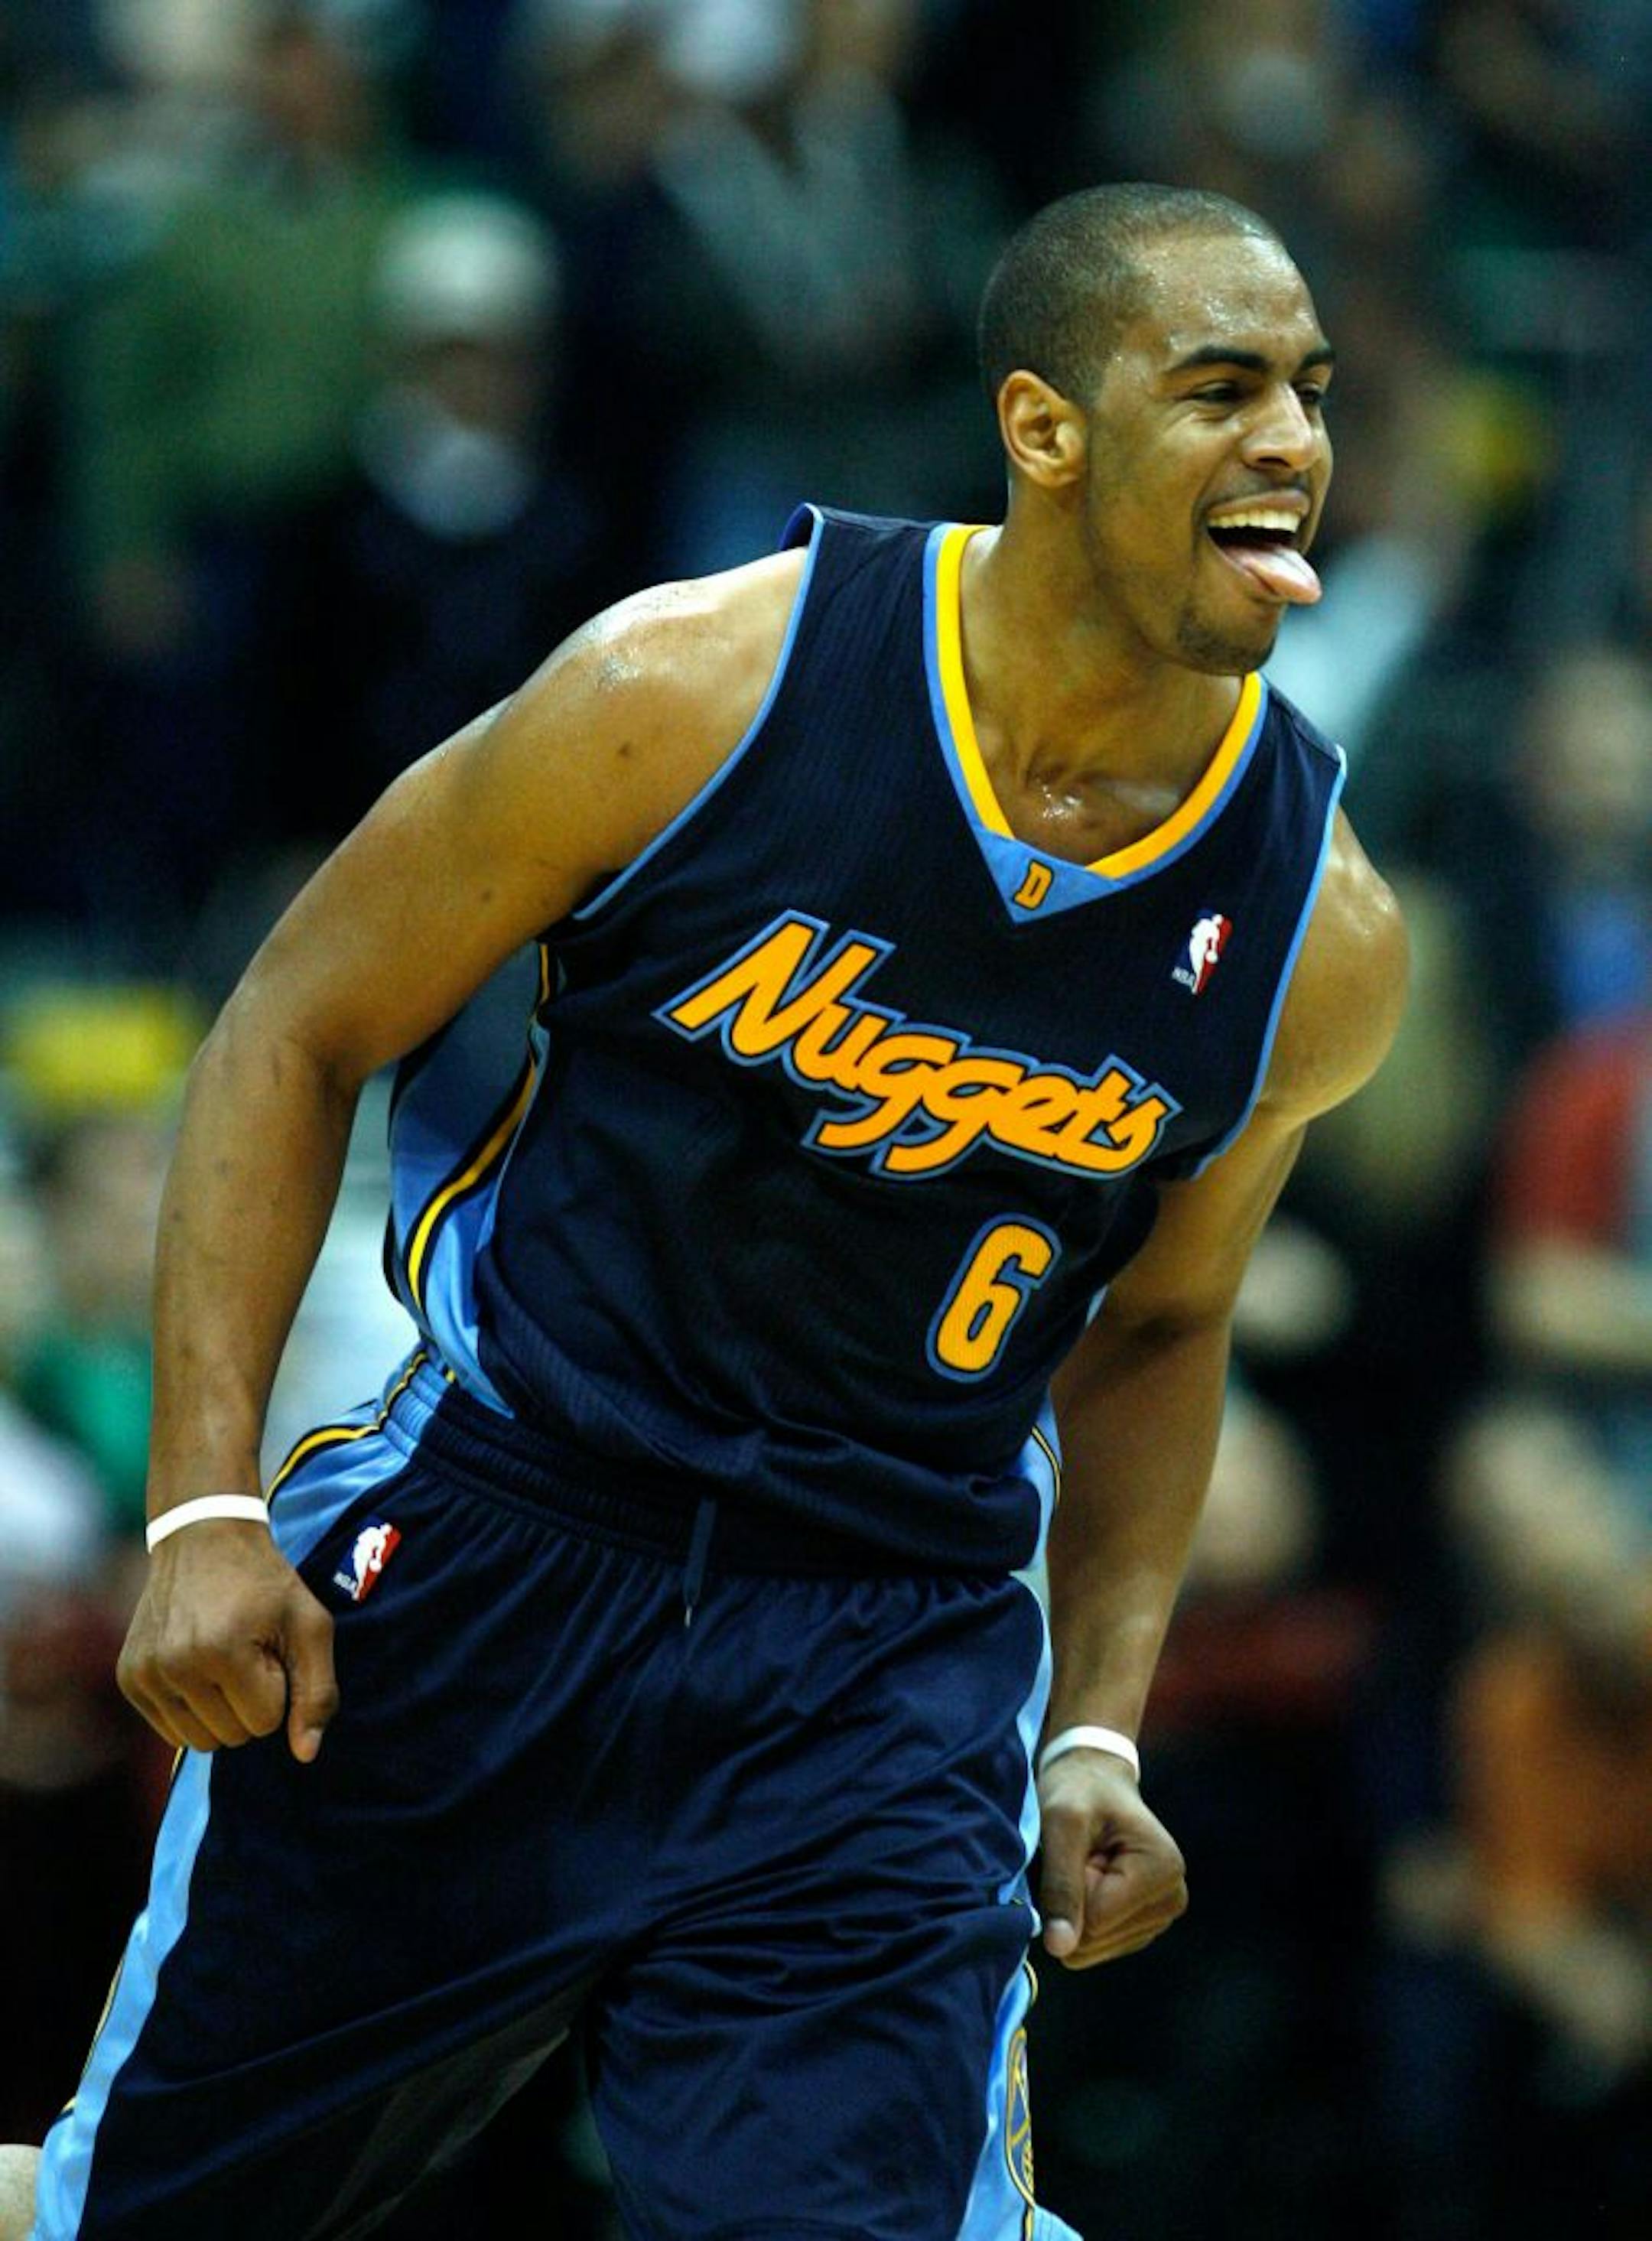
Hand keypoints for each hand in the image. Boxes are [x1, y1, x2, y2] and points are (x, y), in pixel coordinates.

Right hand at [118, 1519, 338, 1762]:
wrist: (203, 1536)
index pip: (264, 1723)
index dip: (277, 1688)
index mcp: (222, 1650)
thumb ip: (316, 1691)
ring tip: (224, 1660)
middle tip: (248, 1651)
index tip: (270, 1648)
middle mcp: (174, 1665)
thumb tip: (306, 1755)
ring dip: (221, 1711)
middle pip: (231, 1738)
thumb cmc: (265, 1582)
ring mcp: (145, 1673)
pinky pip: (171, 1731)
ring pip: (199, 1742)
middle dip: (250, 1703)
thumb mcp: (309, 1624)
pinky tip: (198, 1667)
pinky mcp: (129, 1678)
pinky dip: (192, 1709)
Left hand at [1035, 1750, 1187, 1966]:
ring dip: (1075, 1908)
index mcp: (1163, 1870)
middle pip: (1096, 1939)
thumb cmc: (1078, 1792)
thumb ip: (1060, 1885)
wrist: (1093, 1780)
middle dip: (1073, 1902)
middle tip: (1078, 1857)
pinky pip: (1097, 1945)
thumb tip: (1059, 1949)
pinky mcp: (1142, 1926)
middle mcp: (1171, 1899)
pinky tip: (1089, 1881)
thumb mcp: (1062, 1823)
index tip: (1076, 1850)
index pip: (1096, 1921)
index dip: (1070, 1891)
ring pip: (1094, 1947)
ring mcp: (1160, 1917)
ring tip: (1084, 1865)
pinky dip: (1081, 1916)